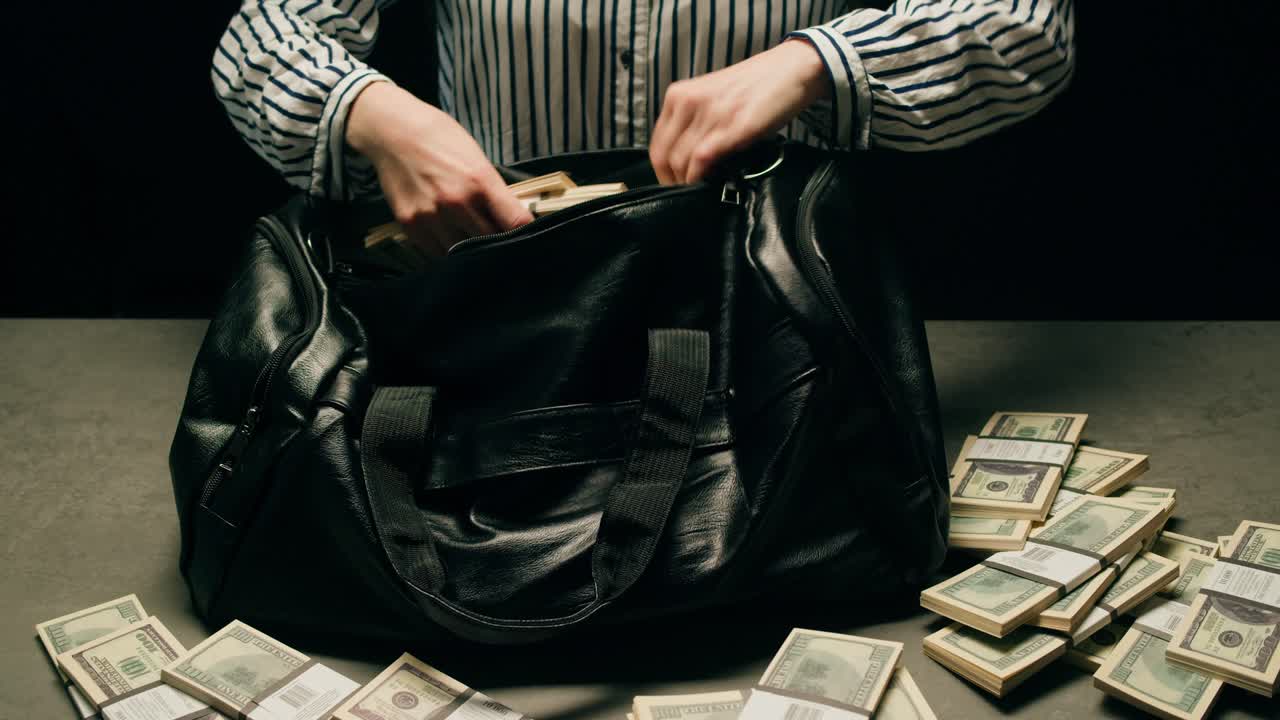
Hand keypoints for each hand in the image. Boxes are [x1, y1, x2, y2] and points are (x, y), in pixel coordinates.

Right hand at [346, 82, 532, 254]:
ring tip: (472, 240)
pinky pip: (436, 253)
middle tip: (499, 240)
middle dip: (498, 242)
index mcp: (480, 181)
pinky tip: (449, 239)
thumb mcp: (477, 158)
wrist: (393, 131)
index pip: (516, 222)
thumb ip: (494, 191)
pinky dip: (447, 251)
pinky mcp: (411, 225)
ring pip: (463, 254)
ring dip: (471, 251)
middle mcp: (456, 202)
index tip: (528, 236)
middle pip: (491, 242)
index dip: (526, 232)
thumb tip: (512, 219)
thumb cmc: (439, 138)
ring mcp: (431, 217)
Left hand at [649, 39, 828, 184]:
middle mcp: (689, 102)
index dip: (662, 172)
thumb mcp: (713, 100)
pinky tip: (712, 185)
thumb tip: (685, 161)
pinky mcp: (733, 126)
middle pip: (664, 157)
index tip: (674, 185)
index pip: (656, 144)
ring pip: (680, 162)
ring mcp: (710, 113)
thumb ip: (694, 124)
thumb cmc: (756, 88)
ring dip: (688, 184)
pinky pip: (702, 159)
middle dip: (672, 183)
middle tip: (686, 197)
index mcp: (679, 95)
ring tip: (702, 192)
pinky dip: (702, 178)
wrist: (792, 69)